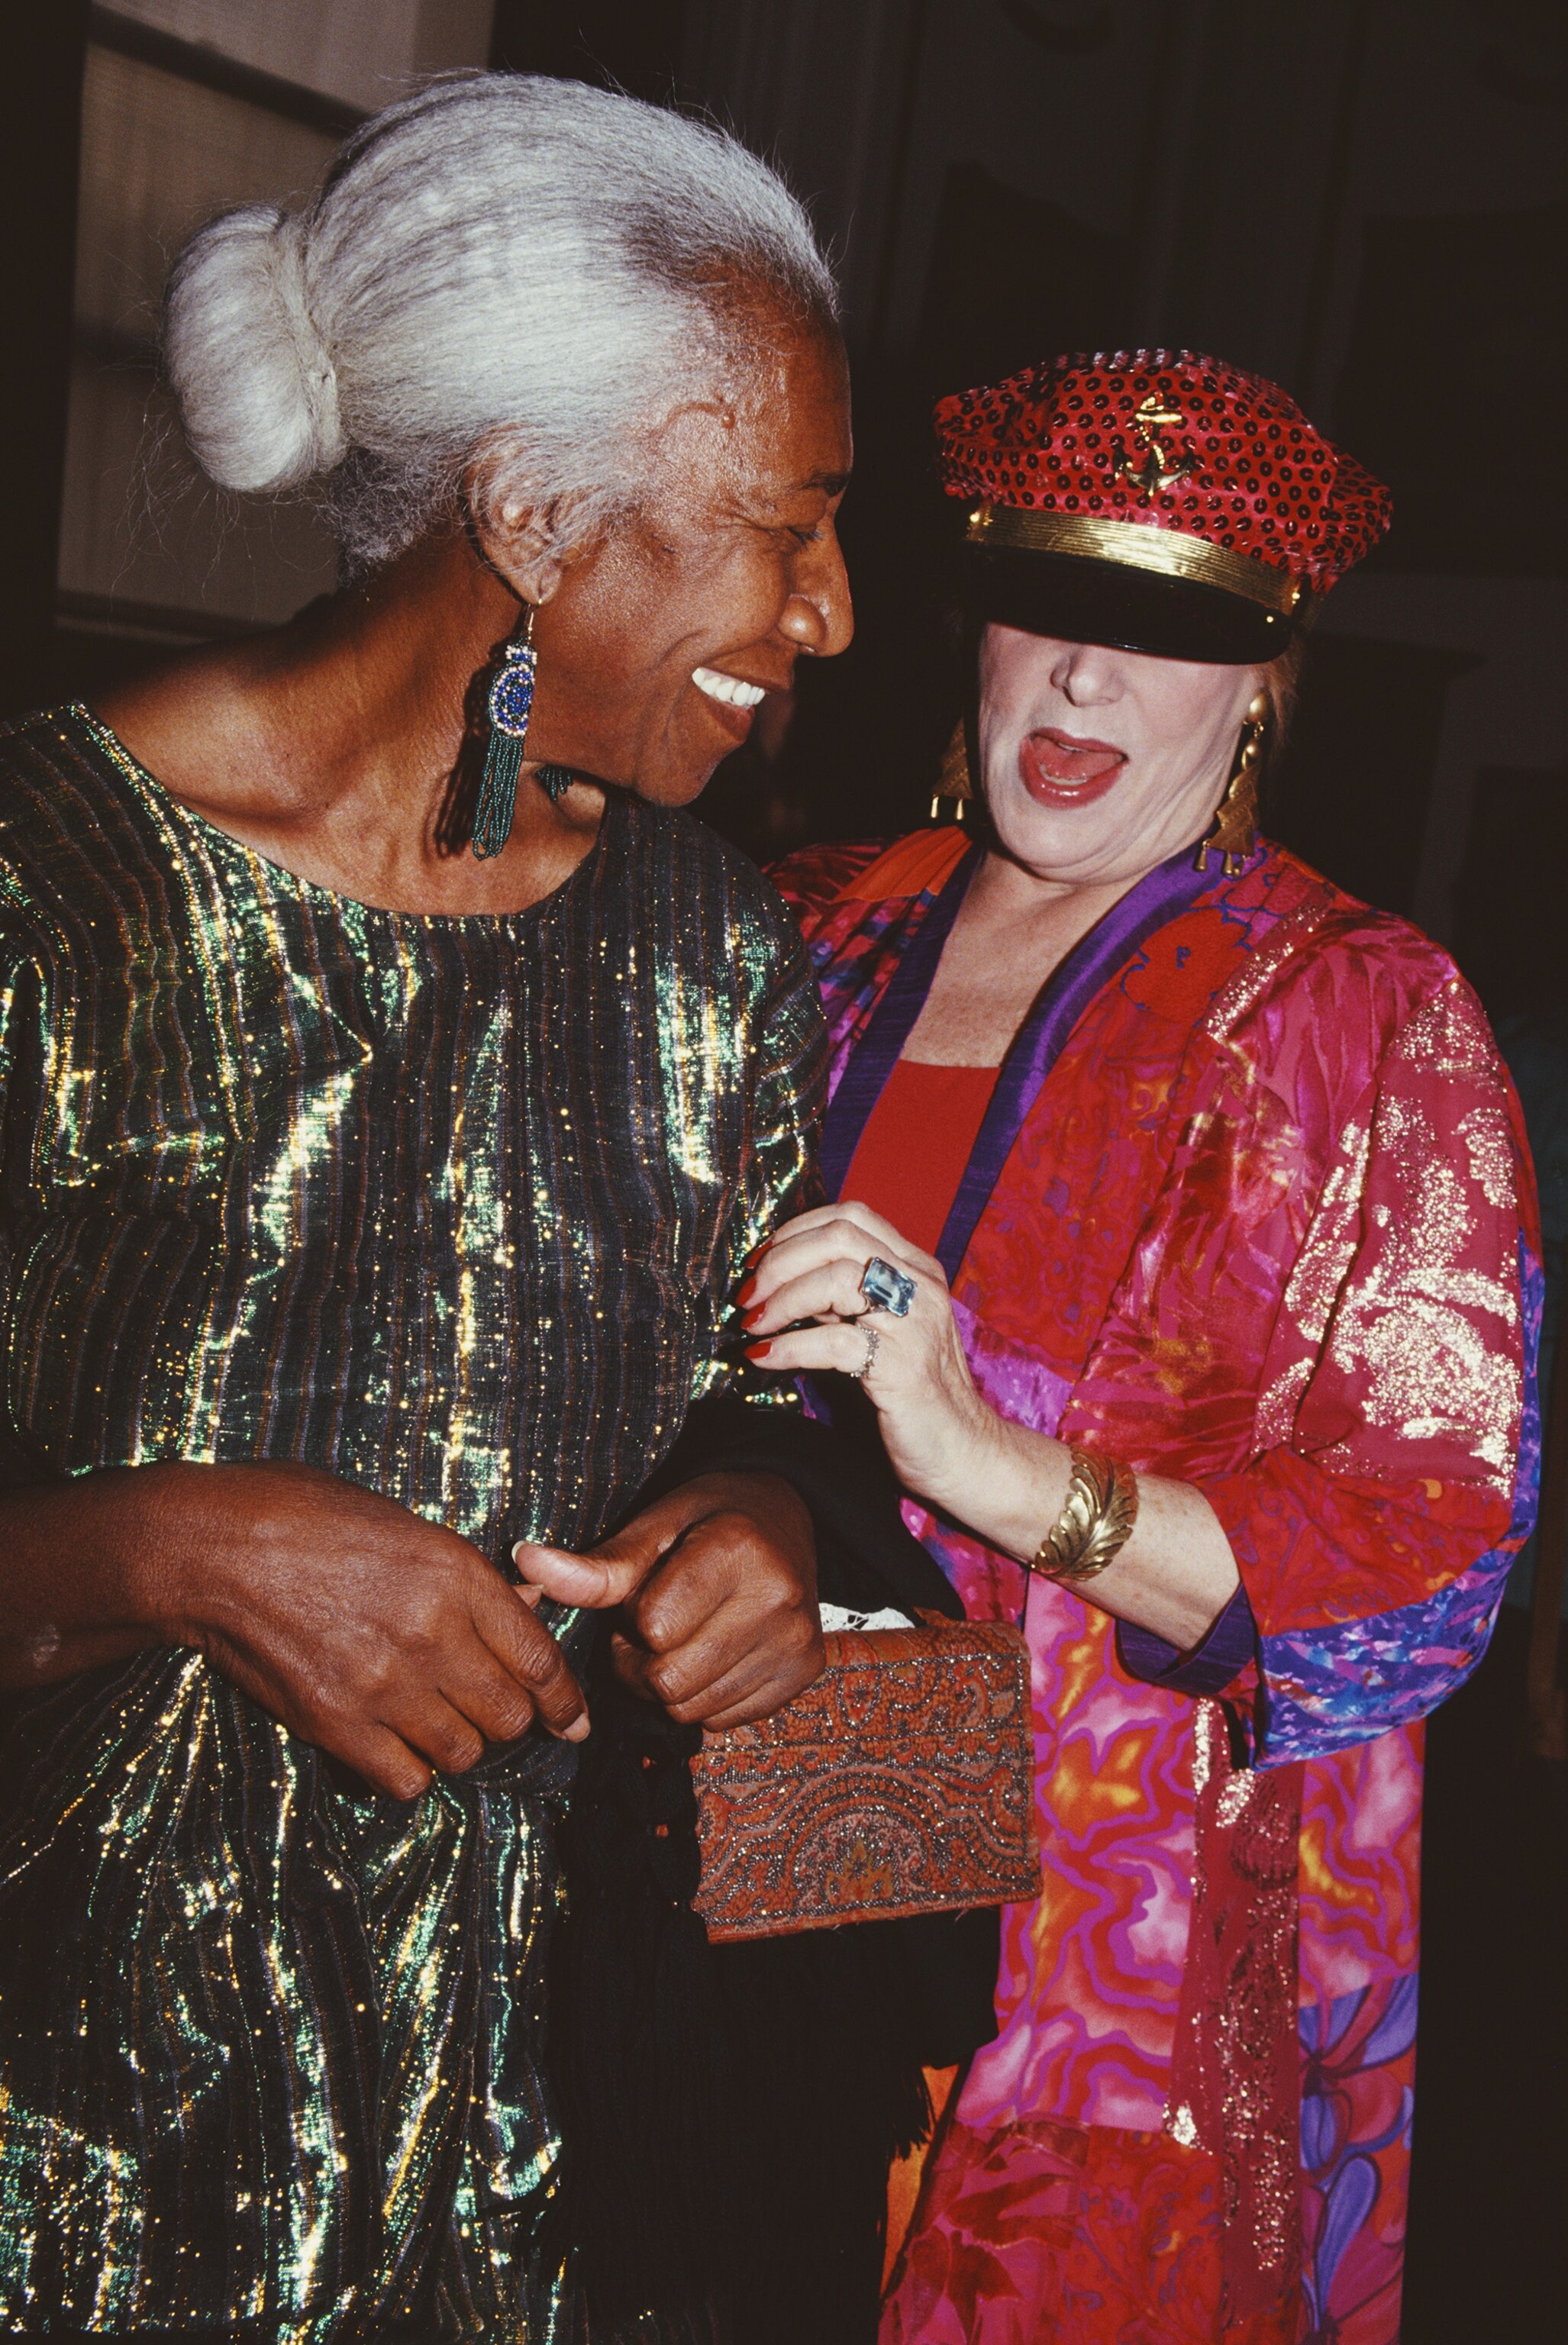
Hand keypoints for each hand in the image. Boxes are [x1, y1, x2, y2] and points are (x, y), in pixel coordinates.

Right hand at [136, 1460, 587, 1799]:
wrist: (210, 1547)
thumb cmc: (302, 1516)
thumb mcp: (403, 1524)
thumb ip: (467, 1575)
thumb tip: (526, 1604)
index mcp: (457, 1574)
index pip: (541, 1659)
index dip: (565, 1700)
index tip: (572, 1720)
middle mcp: (433, 1633)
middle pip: (510, 1716)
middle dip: (508, 1721)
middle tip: (487, 1714)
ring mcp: (385, 1683)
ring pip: (464, 1753)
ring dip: (457, 1746)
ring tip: (432, 1724)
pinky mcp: (336, 1723)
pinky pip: (406, 1780)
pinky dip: (407, 1772)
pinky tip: (391, 1747)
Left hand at [513, 1470, 822, 1728]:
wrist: (785, 1519)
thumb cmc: (708, 1519)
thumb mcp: (654, 1527)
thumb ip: (598, 1566)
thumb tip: (525, 1563)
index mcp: (735, 1550)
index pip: (652, 1627)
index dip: (632, 1618)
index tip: (643, 1595)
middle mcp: (777, 1599)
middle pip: (669, 1682)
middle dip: (643, 1664)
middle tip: (652, 1629)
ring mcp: (795, 1643)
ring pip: (693, 1711)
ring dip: (670, 1687)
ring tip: (683, 1640)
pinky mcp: (805, 1675)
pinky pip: (725, 1723)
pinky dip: (705, 1699)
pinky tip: (713, 1656)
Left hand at [739, 1200, 1003, 1515]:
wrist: (963, 1451)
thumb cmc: (915, 1393)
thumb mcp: (881, 1330)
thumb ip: (843, 1301)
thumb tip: (780, 1281)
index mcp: (916, 1269)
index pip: (851, 1216)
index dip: (796, 1231)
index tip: (760, 1261)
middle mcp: (920, 1287)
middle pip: (839, 1237)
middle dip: (780, 1260)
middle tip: (748, 1294)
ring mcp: (915, 1325)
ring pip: (836, 1279)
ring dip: (781, 1299)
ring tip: (752, 1325)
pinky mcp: (903, 1369)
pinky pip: (834, 1342)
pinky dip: (788, 1346)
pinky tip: (764, 1357)